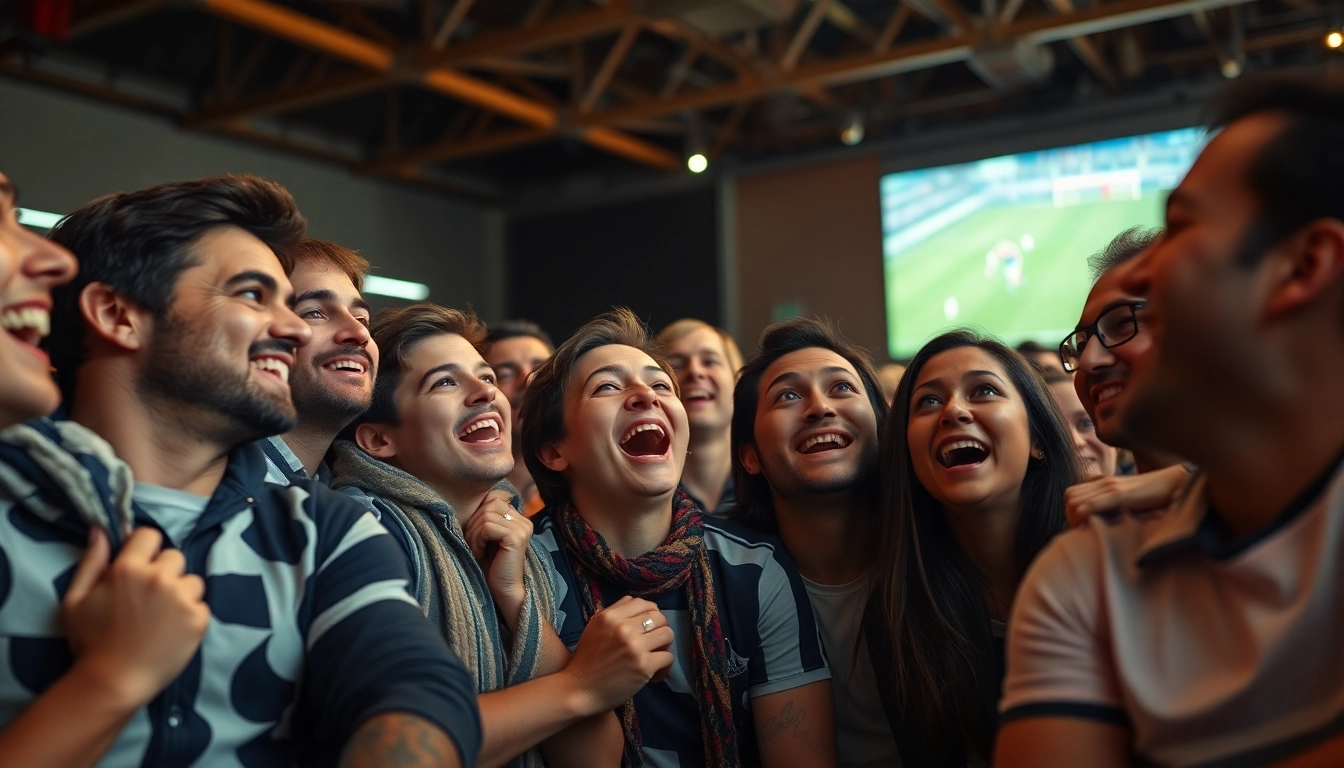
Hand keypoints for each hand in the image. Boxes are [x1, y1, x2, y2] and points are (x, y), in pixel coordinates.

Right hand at [60, 527, 209, 707]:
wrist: (114, 682)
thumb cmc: (90, 642)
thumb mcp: (75, 600)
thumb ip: (91, 562)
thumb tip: (101, 530)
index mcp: (128, 569)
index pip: (150, 535)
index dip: (144, 550)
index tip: (139, 568)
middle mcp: (159, 578)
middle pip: (174, 557)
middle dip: (163, 572)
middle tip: (148, 598)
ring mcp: (182, 598)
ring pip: (192, 580)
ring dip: (181, 593)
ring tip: (162, 617)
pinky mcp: (199, 618)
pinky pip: (201, 605)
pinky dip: (191, 615)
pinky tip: (172, 631)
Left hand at [462, 490, 533, 632]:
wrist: (502, 593)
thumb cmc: (489, 567)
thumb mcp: (484, 537)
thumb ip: (482, 517)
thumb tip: (465, 497)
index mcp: (518, 518)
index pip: (494, 497)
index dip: (478, 512)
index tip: (475, 534)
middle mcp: (524, 520)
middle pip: (489, 503)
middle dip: (474, 523)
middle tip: (474, 544)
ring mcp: (522, 527)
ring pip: (486, 514)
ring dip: (474, 533)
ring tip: (477, 550)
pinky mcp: (517, 537)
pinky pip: (488, 526)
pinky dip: (478, 539)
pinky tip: (480, 553)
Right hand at [564, 596, 674, 715]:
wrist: (579, 690)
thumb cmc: (586, 660)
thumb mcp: (594, 627)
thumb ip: (615, 612)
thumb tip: (636, 601)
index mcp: (609, 616)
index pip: (644, 603)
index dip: (651, 614)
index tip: (648, 627)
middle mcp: (623, 628)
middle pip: (659, 617)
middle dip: (660, 629)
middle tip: (654, 643)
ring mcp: (634, 647)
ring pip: (668, 634)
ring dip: (665, 646)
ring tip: (656, 656)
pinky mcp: (644, 666)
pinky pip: (668, 657)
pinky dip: (664, 666)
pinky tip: (654, 673)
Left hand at [1064, 464, 1191, 527]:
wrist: (1175, 482)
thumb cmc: (1153, 496)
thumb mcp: (1127, 499)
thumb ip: (1113, 504)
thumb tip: (1099, 523)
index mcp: (1102, 482)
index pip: (1070, 496)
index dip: (1072, 513)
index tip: (1084, 528)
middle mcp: (1102, 482)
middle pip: (1068, 499)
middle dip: (1071, 518)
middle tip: (1086, 532)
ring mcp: (1110, 487)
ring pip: (1074, 502)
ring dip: (1077, 519)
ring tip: (1091, 532)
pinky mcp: (1121, 494)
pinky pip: (1094, 503)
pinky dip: (1087, 515)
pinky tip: (1093, 525)